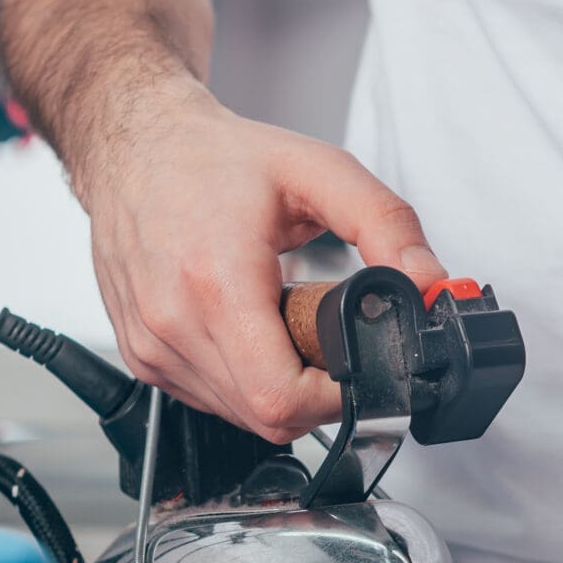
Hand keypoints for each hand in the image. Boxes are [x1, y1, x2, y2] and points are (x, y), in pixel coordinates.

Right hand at [77, 75, 446, 443]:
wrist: (134, 145)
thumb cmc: (212, 158)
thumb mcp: (318, 171)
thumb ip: (386, 224)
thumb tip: (428, 282)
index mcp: (217, 282)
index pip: (283, 399)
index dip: (335, 397)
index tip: (357, 367)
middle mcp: (174, 323)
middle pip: (267, 417)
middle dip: (313, 390)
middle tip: (319, 331)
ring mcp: (152, 346)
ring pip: (239, 417)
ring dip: (276, 386)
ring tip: (276, 318)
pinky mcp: (142, 357)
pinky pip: (209, 400)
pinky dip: (241, 379)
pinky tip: (244, 327)